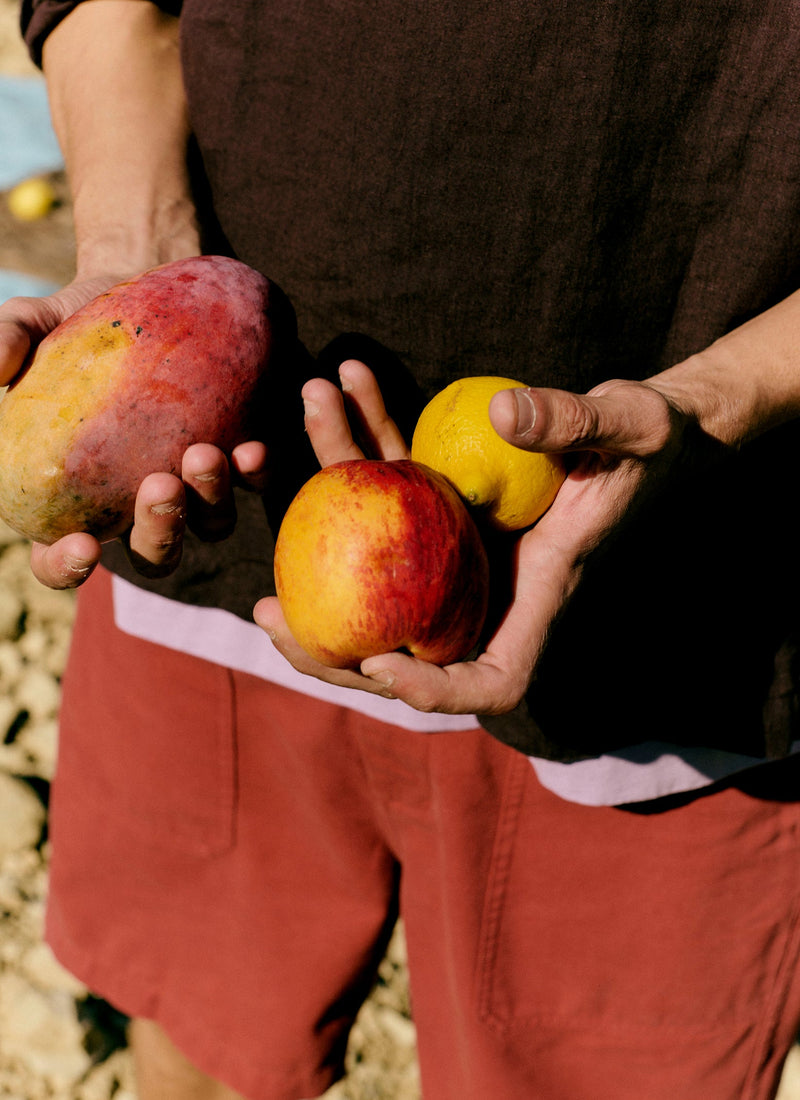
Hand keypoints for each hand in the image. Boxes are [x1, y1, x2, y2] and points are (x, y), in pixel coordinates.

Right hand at [0, 278, 267, 588]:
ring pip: (210, 526)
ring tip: (205, 454)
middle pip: (153, 553)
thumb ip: (4, 341)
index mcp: (75, 497)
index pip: (60, 559)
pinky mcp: (238, 456)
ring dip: (210, 501)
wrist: (148, 285)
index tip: (82, 546)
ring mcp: (194, 486)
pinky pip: (254, 483)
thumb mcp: (32, 322)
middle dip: (160, 532)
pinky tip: (252, 448)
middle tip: (160, 487)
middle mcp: (137, 504)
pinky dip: (255, 473)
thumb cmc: (77, 319)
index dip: (67, 567)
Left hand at [256, 364, 702, 713]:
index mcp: (539, 597)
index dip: (432, 690)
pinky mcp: (444, 504)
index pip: (489, 680)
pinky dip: (365, 439)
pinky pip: (391, 486)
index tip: (381, 661)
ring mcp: (459, 552)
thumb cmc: (650, 436)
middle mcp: (488, 588)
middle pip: (402, 646)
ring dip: (326, 496)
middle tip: (268, 613)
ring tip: (304, 425)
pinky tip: (349, 383)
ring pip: (376, 560)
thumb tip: (503, 415)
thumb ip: (578, 421)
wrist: (636, 424)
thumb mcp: (632, 424)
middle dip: (329, 646)